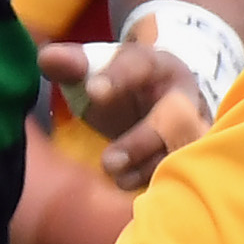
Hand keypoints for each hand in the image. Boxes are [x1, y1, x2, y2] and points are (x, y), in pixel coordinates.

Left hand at [39, 37, 209, 188]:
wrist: (155, 104)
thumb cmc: (121, 87)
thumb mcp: (97, 71)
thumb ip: (71, 64)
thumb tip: (49, 59)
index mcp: (157, 66)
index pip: (141, 65)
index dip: (119, 78)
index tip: (93, 92)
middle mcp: (184, 97)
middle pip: (176, 116)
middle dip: (142, 140)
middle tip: (107, 160)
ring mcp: (195, 128)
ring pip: (184, 149)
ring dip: (149, 167)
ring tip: (116, 175)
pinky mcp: (193, 154)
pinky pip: (185, 170)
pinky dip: (158, 181)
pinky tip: (129, 184)